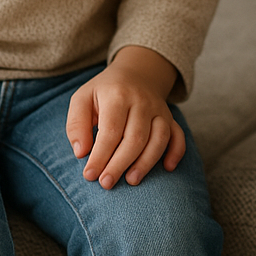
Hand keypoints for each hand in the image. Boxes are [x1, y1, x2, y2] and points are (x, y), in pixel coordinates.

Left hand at [66, 46, 184, 189]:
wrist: (135, 72)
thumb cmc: (104, 91)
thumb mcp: (82, 98)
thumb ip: (76, 124)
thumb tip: (81, 153)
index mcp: (118, 95)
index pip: (111, 130)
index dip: (100, 155)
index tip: (90, 175)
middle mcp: (142, 102)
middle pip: (135, 137)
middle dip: (120, 164)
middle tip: (106, 183)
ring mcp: (159, 109)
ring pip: (159, 138)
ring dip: (146, 162)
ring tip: (131, 180)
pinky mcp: (170, 117)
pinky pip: (178, 134)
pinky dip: (176, 151)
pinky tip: (168, 168)